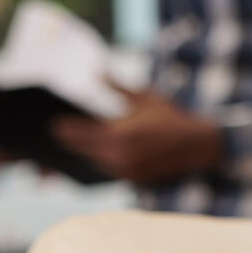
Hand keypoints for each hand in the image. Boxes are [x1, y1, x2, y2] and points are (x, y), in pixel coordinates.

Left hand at [50, 86, 223, 185]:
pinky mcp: (133, 181)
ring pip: (94, 164)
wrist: (200, 146)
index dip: (65, 130)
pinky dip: (96, 166)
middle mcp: (121, 155)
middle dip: (66, 148)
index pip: (83, 133)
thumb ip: (117, 86)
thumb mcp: (144, 97)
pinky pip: (108, 173)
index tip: (52, 125)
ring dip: (78, 160)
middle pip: (84, 152)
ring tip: (54, 159)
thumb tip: (97, 71)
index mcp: (121, 133)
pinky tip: (84, 162)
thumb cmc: (172, 117)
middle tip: (51, 143)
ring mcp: (126, 171)